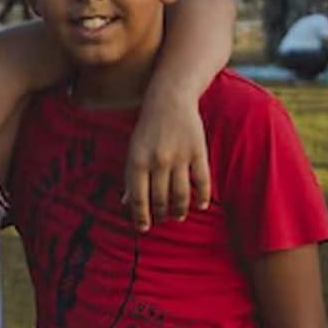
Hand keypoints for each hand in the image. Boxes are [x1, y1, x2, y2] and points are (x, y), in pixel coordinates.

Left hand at [123, 90, 210, 230]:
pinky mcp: (198, 151)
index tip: (144, 228)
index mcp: (137, 162)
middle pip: (160, 199)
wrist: (170, 99)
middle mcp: (158, 161)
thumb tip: (126, 204)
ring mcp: (179, 156)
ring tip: (178, 215)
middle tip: (163, 219)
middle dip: (161, 214)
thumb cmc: (147, 129)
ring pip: (180, 194)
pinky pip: (201, 180)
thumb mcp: (133, 151)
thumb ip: (130, 177)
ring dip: (179, 210)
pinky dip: (202, 197)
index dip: (140, 217)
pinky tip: (200, 205)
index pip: (138, 199)